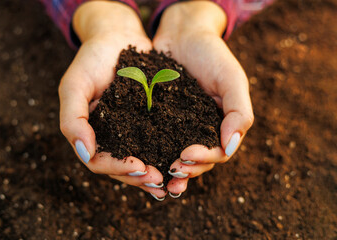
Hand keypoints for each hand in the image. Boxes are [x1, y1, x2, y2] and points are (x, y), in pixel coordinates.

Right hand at [59, 1, 165, 198]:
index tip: (139, 167)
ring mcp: (130, 130)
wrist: (117, 37)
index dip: (117, 168)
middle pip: (122, 168)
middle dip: (140, 177)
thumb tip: (85, 153)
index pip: (99, 161)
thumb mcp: (75, 85)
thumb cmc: (91, 59)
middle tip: (159, 180)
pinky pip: (158, 142)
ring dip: (155, 173)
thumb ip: (73, 119)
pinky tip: (182, 160)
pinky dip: (167, 154)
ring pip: (141, 160)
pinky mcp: (150, 120)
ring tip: (173, 181)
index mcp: (91, 133)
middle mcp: (111, 137)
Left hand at [153, 1, 253, 196]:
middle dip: (186, 170)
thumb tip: (231, 147)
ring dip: (168, 171)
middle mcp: (200, 131)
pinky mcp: (158, 120)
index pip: (218, 152)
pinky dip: (151, 154)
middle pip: (197, 161)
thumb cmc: (211, 54)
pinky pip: (155, 140)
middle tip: (171, 171)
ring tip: (157, 180)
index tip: (186, 155)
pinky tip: (140, 160)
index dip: (204, 159)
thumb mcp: (231, 79)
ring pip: (176, 156)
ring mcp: (179, 127)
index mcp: (221, 125)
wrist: (182, 34)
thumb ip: (239, 112)